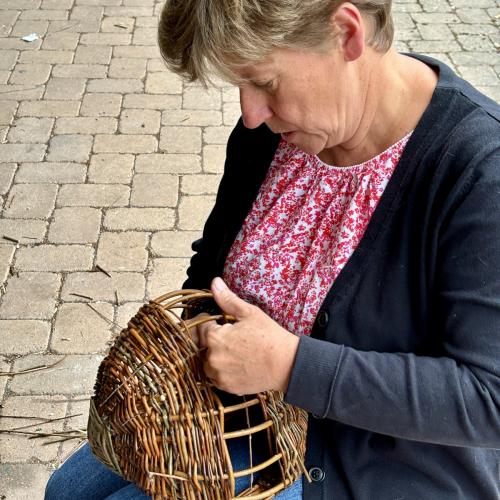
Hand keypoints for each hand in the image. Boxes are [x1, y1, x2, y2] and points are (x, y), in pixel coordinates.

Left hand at [197, 277, 299, 394]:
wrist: (286, 364)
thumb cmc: (269, 336)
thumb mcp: (249, 313)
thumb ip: (228, 299)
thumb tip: (214, 283)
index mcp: (214, 338)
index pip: (202, 328)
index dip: (213, 324)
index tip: (226, 325)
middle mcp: (212, 358)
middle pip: (204, 346)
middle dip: (215, 341)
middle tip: (236, 339)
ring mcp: (219, 375)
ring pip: (209, 363)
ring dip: (218, 357)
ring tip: (238, 352)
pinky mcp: (227, 388)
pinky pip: (218, 378)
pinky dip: (225, 371)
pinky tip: (240, 364)